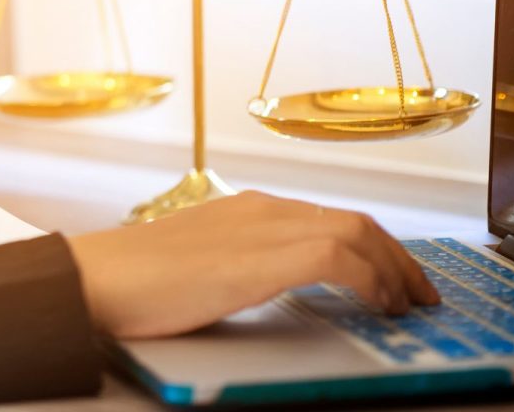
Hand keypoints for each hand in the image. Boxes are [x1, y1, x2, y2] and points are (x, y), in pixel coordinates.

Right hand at [66, 190, 439, 338]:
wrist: (94, 279)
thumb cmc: (131, 280)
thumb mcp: (198, 264)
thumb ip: (236, 265)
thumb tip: (259, 286)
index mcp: (246, 209)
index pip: (330, 218)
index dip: (374, 248)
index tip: (394, 278)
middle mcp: (262, 209)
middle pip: (356, 221)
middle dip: (399, 258)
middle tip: (419, 293)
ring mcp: (263, 228)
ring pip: (357, 232)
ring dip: (394, 269)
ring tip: (408, 304)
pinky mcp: (261, 257)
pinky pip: (338, 256)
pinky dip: (370, 279)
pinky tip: (377, 303)